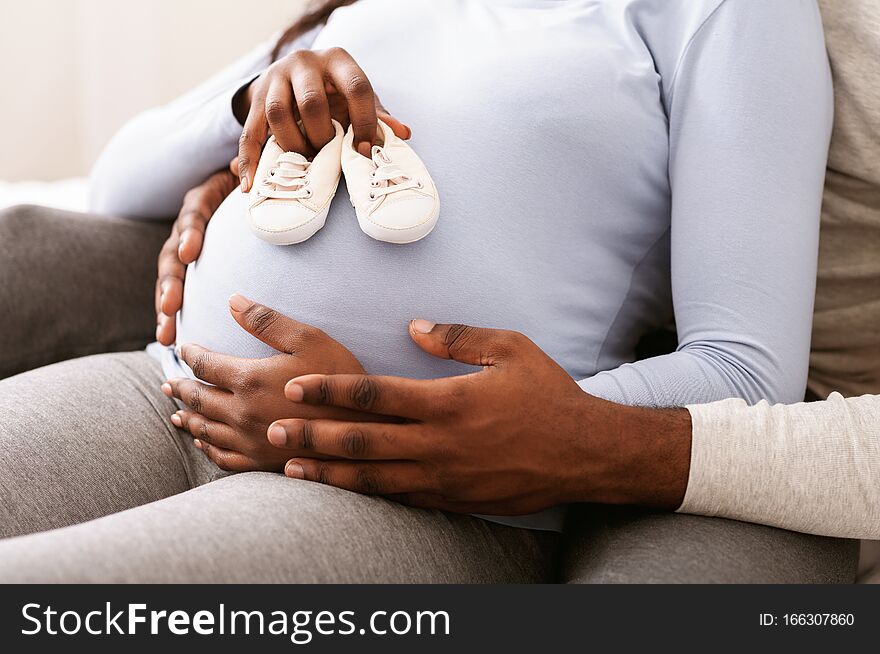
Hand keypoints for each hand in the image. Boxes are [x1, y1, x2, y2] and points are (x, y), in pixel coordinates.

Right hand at [155, 161, 237, 344]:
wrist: (243, 189)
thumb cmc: (251, 183)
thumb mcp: (250, 172)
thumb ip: (248, 169)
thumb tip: (241, 163)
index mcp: (201, 201)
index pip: (193, 215)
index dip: (190, 233)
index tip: (190, 254)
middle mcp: (186, 226)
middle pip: (171, 255)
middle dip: (170, 283)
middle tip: (170, 307)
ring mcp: (183, 249)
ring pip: (169, 279)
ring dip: (166, 307)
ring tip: (165, 334)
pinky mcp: (188, 269)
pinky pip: (177, 292)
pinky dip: (172, 316)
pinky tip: (170, 340)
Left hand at [161, 295, 378, 471]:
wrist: (366, 430)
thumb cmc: (341, 379)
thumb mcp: (309, 339)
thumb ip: (267, 320)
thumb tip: (232, 301)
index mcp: (248, 379)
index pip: (205, 365)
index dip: (191, 355)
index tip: (184, 349)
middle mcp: (241, 412)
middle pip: (197, 399)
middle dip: (181, 388)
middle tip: (169, 383)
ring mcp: (249, 441)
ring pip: (205, 430)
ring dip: (187, 418)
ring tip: (176, 413)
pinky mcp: (261, 462)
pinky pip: (223, 457)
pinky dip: (207, 448)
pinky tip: (204, 443)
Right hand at [235, 47, 410, 191]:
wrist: (294, 75)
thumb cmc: (336, 92)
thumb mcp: (358, 98)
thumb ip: (378, 115)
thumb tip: (403, 133)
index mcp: (339, 60)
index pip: (357, 87)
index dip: (364, 122)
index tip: (363, 151)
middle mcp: (305, 63)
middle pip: (311, 101)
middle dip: (321, 136)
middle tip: (327, 156)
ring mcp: (277, 78)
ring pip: (278, 113)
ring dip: (292, 145)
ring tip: (303, 164)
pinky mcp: (257, 98)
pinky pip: (250, 132)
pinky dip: (250, 160)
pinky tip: (251, 184)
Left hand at [270, 321, 691, 514]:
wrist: (585, 453)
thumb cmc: (548, 394)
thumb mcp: (511, 349)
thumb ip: (458, 337)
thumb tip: (413, 326)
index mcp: (449, 401)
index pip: (375, 395)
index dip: (330, 390)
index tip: (295, 387)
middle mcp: (440, 443)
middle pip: (362, 441)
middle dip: (313, 435)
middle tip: (270, 431)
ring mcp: (445, 477)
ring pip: (373, 478)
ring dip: (328, 473)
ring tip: (289, 468)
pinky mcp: (454, 500)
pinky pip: (401, 498)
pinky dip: (366, 495)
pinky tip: (342, 490)